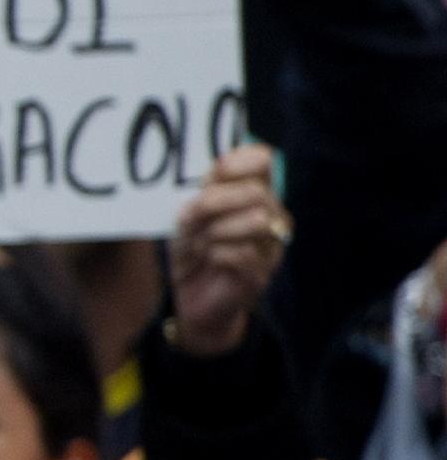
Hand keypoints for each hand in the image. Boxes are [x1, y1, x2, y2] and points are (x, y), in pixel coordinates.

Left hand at [166, 144, 288, 356]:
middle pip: (258, 193)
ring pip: (256, 221)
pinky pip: (242, 253)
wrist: (189, 298)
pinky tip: (207, 260)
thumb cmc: (192, 250)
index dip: (242, 161)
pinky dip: (215, 254)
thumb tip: (220, 166)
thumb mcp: (190, 215)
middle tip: (187, 219)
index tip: (216, 172)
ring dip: (215, 231)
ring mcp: (271, 248)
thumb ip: (206, 190)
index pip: (264, 162)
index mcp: (254, 196)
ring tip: (198, 244)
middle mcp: (271, 218)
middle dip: (215, 202)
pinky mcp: (260, 275)